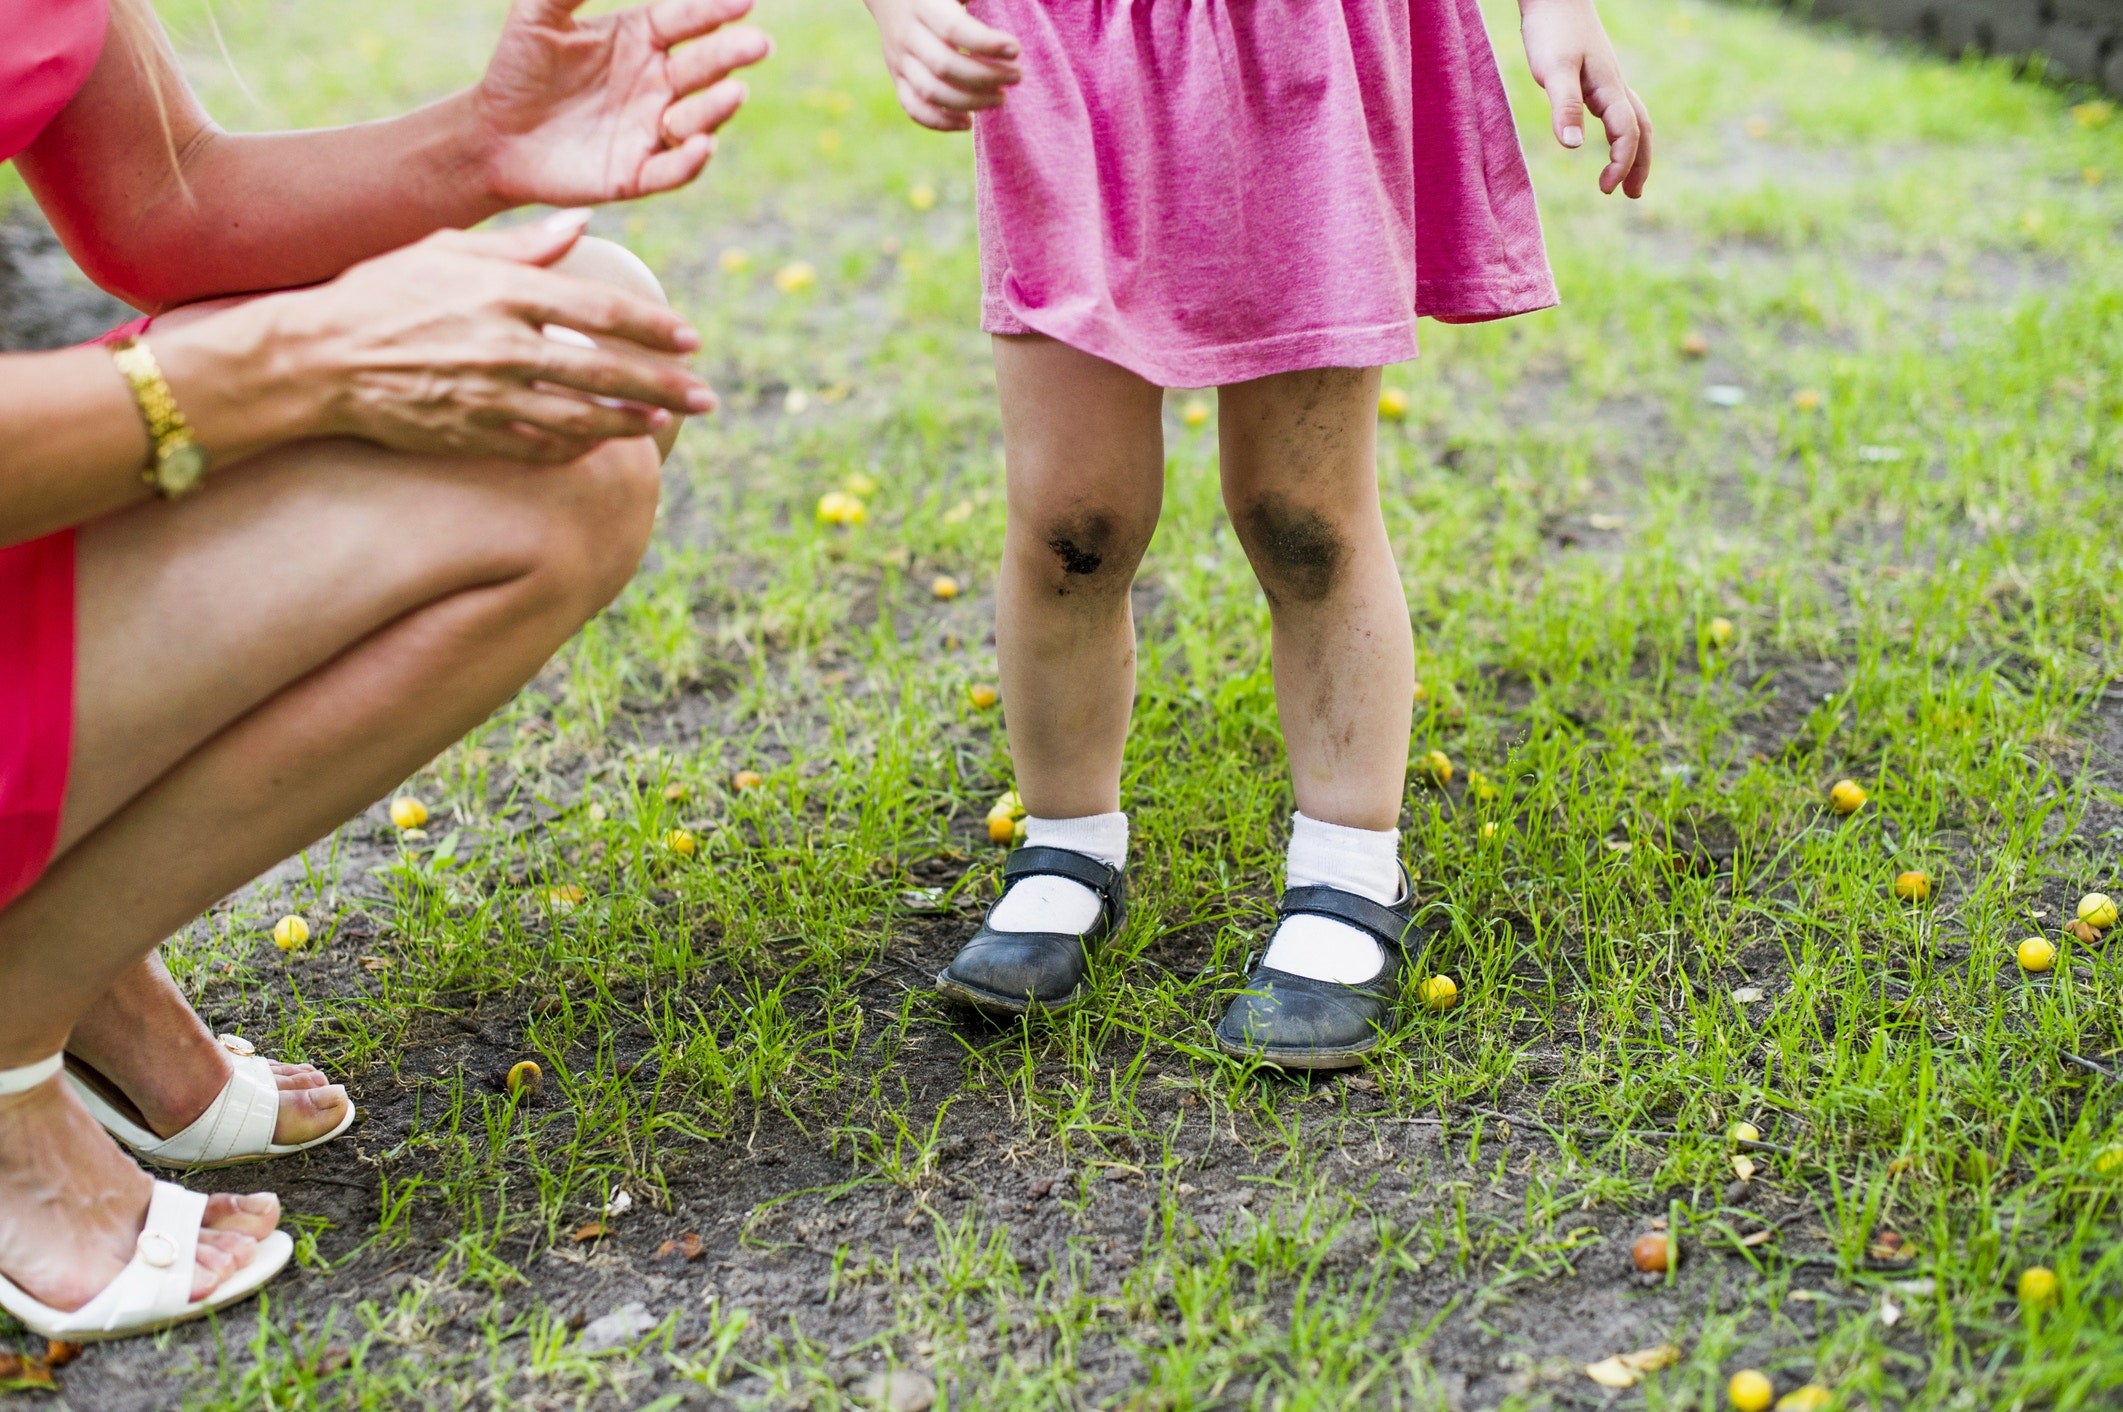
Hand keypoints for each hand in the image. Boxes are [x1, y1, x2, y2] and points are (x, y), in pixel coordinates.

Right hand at [269, 212, 714, 463]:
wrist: (316, 359)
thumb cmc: (381, 292)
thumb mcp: (446, 250)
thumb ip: (521, 245)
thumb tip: (581, 223)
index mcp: (502, 292)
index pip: (600, 313)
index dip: (654, 329)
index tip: (691, 340)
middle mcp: (502, 346)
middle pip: (605, 372)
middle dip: (665, 386)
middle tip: (707, 397)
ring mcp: (488, 397)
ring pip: (581, 418)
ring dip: (630, 423)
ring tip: (663, 423)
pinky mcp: (471, 436)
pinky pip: (541, 449)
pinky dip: (579, 450)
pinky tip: (603, 446)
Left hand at [475, 0, 771, 205]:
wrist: (492, 136)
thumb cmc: (517, 70)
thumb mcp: (536, 16)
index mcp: (641, 39)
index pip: (687, 20)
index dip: (715, 10)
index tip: (745, 1)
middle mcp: (657, 83)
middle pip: (703, 66)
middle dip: (732, 55)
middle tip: (758, 44)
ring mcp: (652, 129)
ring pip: (697, 118)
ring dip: (717, 107)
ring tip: (733, 92)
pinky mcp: (639, 173)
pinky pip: (674, 169)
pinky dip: (690, 160)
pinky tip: (701, 145)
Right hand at [865, 0, 1020, 131]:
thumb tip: (1007, 13)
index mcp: (923, 6)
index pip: (953, 30)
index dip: (986, 43)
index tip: (1015, 49)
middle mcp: (907, 35)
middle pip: (944, 66)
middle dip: (986, 77)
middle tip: (1016, 76)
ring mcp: (900, 60)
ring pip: (931, 92)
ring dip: (970, 102)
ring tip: (1001, 98)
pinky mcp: (898, 79)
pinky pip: (914, 108)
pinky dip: (941, 122)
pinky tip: (968, 122)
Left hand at [1520, 0, 1650, 197]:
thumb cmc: (1552, 29)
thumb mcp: (1554, 70)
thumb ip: (1564, 106)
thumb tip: (1573, 147)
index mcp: (1609, 88)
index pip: (1627, 133)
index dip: (1621, 163)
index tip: (1604, 189)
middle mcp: (1615, 85)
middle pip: (1640, 129)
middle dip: (1639, 164)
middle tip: (1633, 195)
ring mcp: (1607, 80)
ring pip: (1632, 119)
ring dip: (1633, 149)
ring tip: (1624, 177)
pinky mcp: (1595, 76)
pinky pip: (1617, 109)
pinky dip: (1620, 130)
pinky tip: (1606, 136)